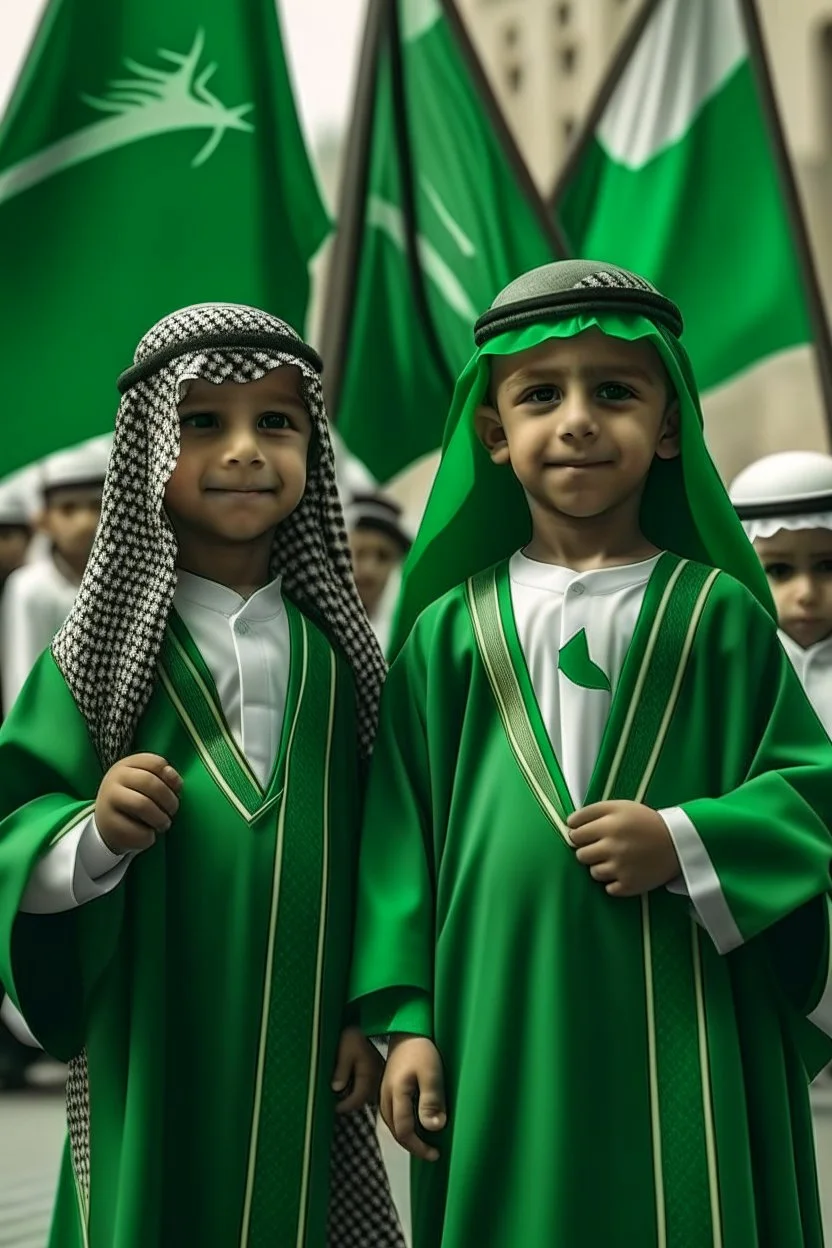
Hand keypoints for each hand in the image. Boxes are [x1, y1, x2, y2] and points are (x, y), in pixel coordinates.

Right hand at [95, 753, 181, 853]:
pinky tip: (149, 835)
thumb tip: (174, 779)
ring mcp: (108, 799)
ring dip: (161, 818)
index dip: (172, 778)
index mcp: (128, 764)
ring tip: (163, 824)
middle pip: (150, 782)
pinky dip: (149, 836)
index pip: (156, 763)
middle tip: (172, 811)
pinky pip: (136, 830)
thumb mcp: (147, 783)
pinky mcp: (108, 823)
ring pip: (142, 804)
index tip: (175, 790)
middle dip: (169, 800)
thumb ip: (163, 778)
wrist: (108, 824)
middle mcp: (115, 777)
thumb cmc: (135, 799)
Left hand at [331, 1026, 383, 1113]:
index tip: (333, 1109)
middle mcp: (375, 1079)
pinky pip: (367, 1086)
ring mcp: (376, 1075)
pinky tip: (349, 1087)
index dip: (345, 1106)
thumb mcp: (345, 1051)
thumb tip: (336, 1090)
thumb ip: (342, 1071)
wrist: (366, 1024)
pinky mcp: (375, 1071)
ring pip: (366, 1094)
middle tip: (335, 1106)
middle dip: (349, 1104)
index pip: (357, 1099)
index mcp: (367, 1076)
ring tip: (341, 1098)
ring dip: (354, 1098)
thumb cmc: (354, 1036)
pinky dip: (357, 1089)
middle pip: (363, 1100)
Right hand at [380, 1034, 445, 1161]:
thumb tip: (434, 1129)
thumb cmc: (421, 1050)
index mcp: (396, 1095)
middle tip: (432, 1153)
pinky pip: (391, 1113)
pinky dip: (401, 1124)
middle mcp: (385, 1096)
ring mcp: (383, 1092)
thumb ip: (431, 1101)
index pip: (404, 1131)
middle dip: (412, 1145)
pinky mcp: (386, 1088)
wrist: (407, 1029)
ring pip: (391, 1123)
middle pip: (395, 1131)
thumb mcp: (431, 1074)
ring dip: (406, 1136)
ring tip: (424, 1143)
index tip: (435, 1153)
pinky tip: (413, 1124)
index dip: (419, 1146)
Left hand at [567, 800, 678, 897]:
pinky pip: (608, 888)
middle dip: (588, 851)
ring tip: (618, 859)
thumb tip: (568, 824)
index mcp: (610, 824)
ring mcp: (621, 868)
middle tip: (604, 847)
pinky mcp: (629, 885)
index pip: (575, 833)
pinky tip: (625, 872)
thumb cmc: (644, 821)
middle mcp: (613, 846)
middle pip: (580, 855)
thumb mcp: (619, 806)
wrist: (677, 842)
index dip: (579, 833)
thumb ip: (591, 811)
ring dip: (601, 867)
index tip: (588, 834)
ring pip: (593, 873)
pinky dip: (614, 882)